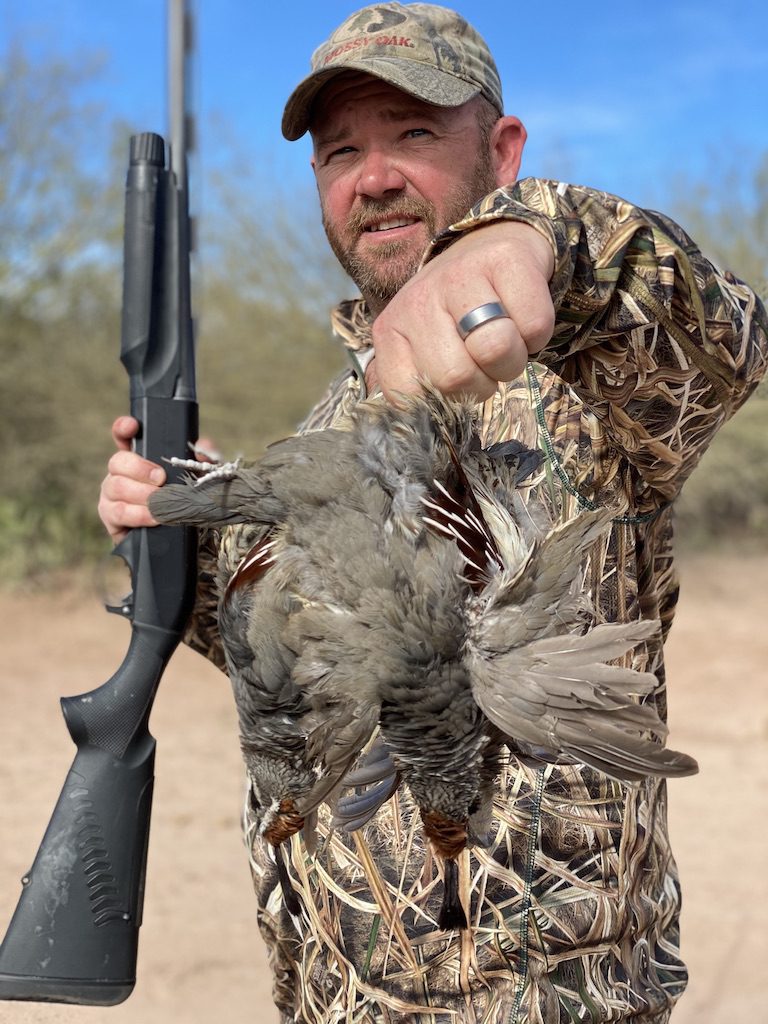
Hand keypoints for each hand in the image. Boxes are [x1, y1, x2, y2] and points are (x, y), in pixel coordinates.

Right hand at [98, 417, 215, 543]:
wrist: (179, 537)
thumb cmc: (184, 500)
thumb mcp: (198, 478)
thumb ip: (203, 460)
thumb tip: (202, 448)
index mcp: (139, 458)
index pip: (123, 436)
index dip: (123, 428)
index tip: (133, 426)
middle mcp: (121, 473)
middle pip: (117, 461)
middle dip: (139, 468)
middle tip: (160, 478)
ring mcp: (112, 495)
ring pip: (115, 486)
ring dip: (140, 494)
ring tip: (160, 501)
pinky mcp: (112, 518)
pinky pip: (117, 512)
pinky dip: (137, 514)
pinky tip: (154, 518)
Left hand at [369, 221, 554, 401]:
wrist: (488, 249)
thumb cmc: (454, 316)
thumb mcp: (421, 350)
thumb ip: (416, 389)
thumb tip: (420, 430)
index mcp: (390, 330)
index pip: (411, 397)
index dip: (445, 403)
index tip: (456, 384)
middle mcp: (417, 299)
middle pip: (456, 376)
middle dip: (482, 382)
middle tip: (484, 362)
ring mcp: (459, 275)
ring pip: (496, 349)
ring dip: (513, 361)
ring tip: (505, 341)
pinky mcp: (505, 259)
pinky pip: (534, 325)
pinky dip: (538, 336)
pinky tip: (521, 319)